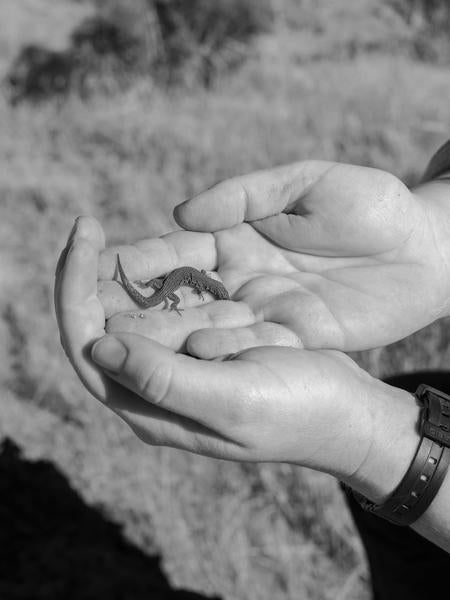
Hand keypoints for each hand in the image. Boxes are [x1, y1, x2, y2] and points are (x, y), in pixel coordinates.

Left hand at [54, 216, 402, 481]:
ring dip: (120, 272)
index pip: (89, 346)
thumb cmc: (297, 411)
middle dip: (89, 276)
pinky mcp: (205, 344)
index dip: (75, 292)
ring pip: (133, 311)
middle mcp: (156, 386)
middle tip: (86, 227)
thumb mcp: (233, 401)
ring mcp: (180, 364)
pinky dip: (158, 276)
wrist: (345, 413)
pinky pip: (168, 305)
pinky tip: (154, 249)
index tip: (81, 240)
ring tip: (105, 234)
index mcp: (152, 407)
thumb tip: (98, 347)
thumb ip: (166, 381)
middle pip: (102, 325)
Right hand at [99, 161, 449, 355]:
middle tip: (87, 316)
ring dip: (165, 336)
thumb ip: (242, 196)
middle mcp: (243, 278)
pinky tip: (191, 355)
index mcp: (237, 238)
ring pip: (205, 325)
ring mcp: (266, 309)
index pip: (172, 253)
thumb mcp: (305, 183)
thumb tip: (181, 216)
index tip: (91, 265)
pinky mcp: (294, 336)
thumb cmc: (370, 205)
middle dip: (134, 306)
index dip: (132, 260)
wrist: (426, 248)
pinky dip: (221, 350)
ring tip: (121, 346)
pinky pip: (250, 344)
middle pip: (178, 297)